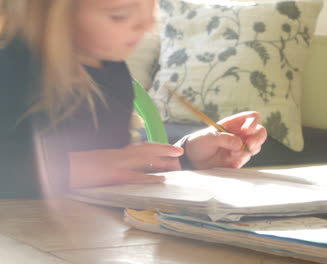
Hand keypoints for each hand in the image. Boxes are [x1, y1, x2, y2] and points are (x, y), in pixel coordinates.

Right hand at [69, 143, 183, 187]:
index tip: (167, 148)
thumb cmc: (72, 167)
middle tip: (179, 151)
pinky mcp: (112, 175)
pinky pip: (134, 176)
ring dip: (162, 158)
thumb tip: (114, 168)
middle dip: (163, 149)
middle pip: (144, 149)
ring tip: (177, 160)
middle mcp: (116, 155)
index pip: (136, 148)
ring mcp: (115, 164)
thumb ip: (107, 163)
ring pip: (143, 158)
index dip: (153, 147)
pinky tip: (161, 180)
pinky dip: (149, 177)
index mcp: (112, 153)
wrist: (58, 167)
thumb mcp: (93, 162)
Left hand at [184, 111, 266, 168]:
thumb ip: (224, 138)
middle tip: (249, 146)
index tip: (245, 131)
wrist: (193, 159)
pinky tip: (228, 160)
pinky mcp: (239, 159)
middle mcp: (241, 134)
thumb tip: (239, 144)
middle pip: (260, 133)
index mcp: (235, 123)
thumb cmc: (200, 142)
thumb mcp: (209, 137)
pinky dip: (239, 160)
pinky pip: (246, 159)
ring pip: (255, 147)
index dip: (253, 123)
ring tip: (231, 154)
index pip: (252, 118)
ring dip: (246, 151)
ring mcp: (241, 147)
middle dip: (257, 139)